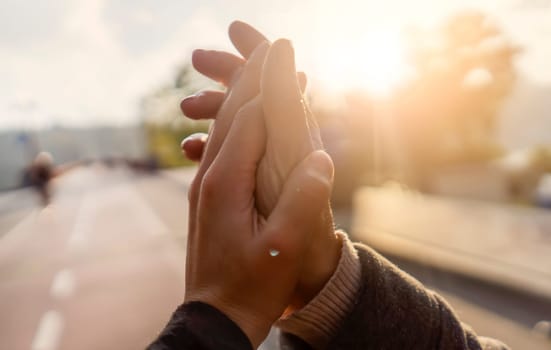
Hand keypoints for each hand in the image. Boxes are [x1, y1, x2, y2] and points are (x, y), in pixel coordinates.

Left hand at [184, 47, 334, 346]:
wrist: (216, 317)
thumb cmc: (251, 286)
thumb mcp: (283, 248)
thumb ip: (303, 200)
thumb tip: (321, 157)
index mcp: (225, 182)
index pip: (249, 118)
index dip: (270, 85)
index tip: (285, 56)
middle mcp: (209, 177)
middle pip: (233, 115)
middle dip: (253, 80)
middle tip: (271, 48)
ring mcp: (205, 186)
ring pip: (225, 129)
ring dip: (244, 98)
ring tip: (260, 73)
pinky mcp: (209, 196)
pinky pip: (224, 147)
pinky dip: (240, 124)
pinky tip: (250, 121)